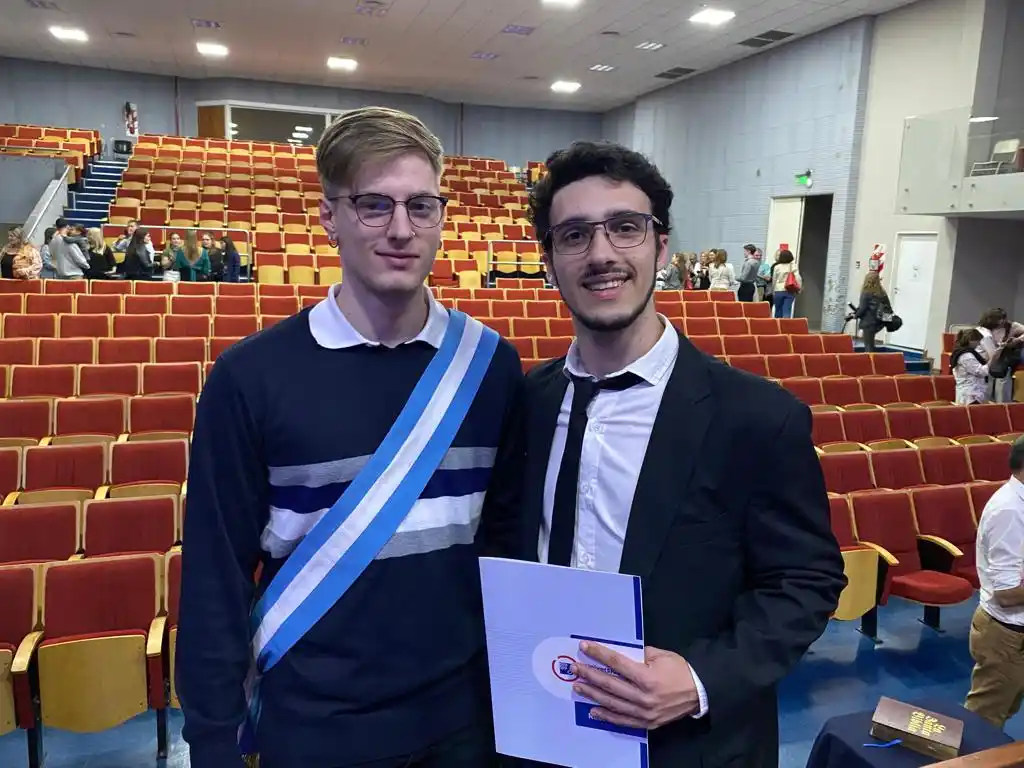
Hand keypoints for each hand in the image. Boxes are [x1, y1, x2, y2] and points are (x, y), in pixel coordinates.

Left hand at [571, 641, 699, 729]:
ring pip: (612, 703)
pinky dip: (606, 715)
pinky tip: (593, 710)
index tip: (584, 647)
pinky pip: (622, 720)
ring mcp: (643, 712)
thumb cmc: (680, 670)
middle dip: (589, 674)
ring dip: (592, 694)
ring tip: (578, 686)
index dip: (599, 654)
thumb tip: (620, 653)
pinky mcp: (646, 723)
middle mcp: (643, 696)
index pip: (616, 663)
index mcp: (647, 677)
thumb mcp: (661, 655)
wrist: (699, 693)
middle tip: (574, 668)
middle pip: (610, 684)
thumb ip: (639, 654)